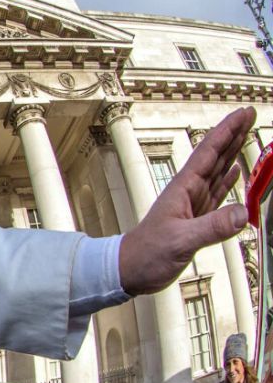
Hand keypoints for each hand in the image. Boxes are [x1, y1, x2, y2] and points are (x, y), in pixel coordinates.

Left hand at [119, 107, 253, 295]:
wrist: (131, 269)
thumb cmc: (147, 254)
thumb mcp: (181, 241)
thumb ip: (212, 227)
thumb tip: (244, 213)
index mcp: (183, 189)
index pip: (209, 153)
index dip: (227, 131)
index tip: (243, 112)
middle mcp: (189, 191)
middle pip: (216, 156)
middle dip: (233, 133)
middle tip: (250, 113)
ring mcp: (193, 203)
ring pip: (218, 171)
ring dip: (233, 151)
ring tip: (247, 133)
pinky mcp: (197, 218)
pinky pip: (218, 193)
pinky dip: (229, 180)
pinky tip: (237, 171)